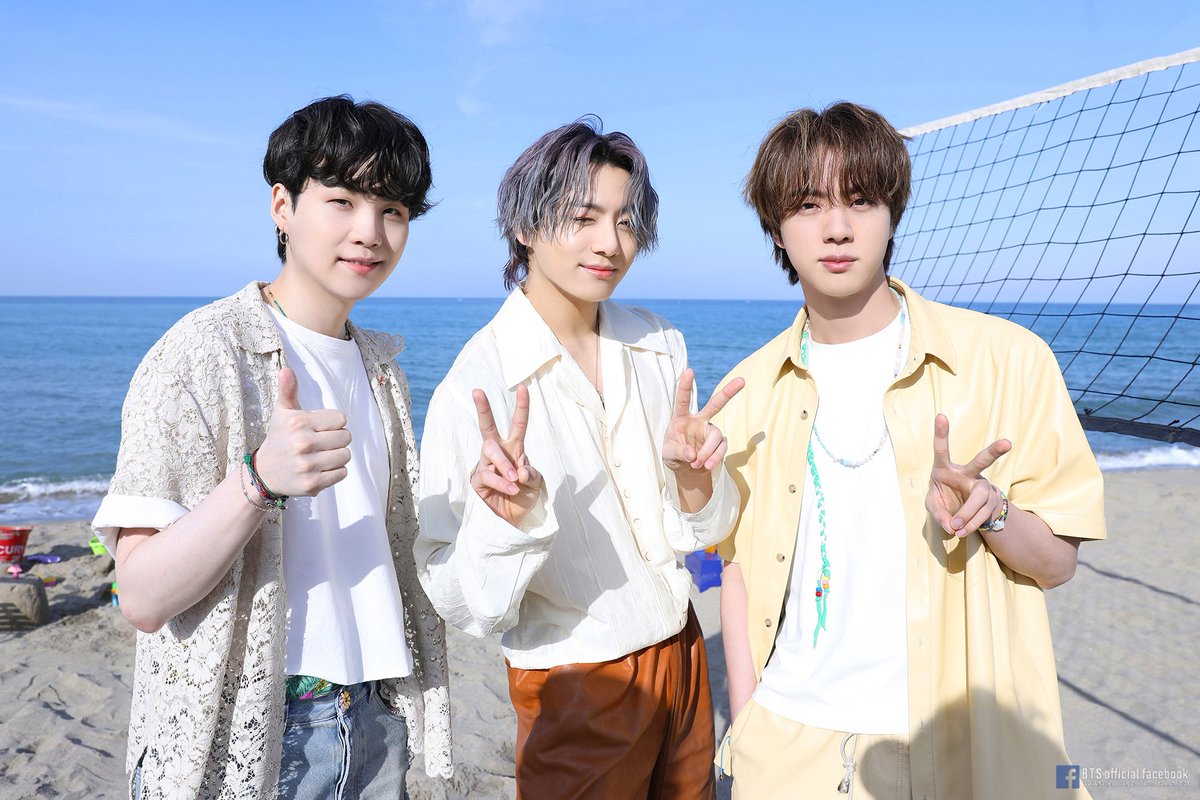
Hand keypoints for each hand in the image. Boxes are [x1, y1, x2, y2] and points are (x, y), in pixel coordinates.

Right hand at [254, 367, 351, 496]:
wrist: (264, 473)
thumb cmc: (280, 438)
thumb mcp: (282, 412)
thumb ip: (288, 390)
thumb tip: (286, 369)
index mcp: (299, 422)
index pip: (341, 419)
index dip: (333, 423)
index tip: (319, 428)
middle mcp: (303, 444)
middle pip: (346, 437)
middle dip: (336, 439)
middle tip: (320, 443)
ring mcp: (308, 466)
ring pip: (346, 456)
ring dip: (337, 456)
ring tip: (320, 455)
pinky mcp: (312, 484)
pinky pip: (342, 473)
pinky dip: (335, 472)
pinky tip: (319, 468)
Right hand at [471, 384, 542, 526]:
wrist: (517, 518)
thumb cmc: (526, 495)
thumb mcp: (536, 483)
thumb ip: (531, 474)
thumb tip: (519, 471)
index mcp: (515, 448)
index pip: (518, 424)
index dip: (521, 406)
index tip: (522, 387)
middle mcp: (498, 452)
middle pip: (487, 427)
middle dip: (483, 408)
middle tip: (477, 391)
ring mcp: (486, 465)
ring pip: (490, 451)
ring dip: (504, 465)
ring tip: (515, 480)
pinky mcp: (478, 480)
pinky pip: (487, 475)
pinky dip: (502, 483)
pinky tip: (511, 490)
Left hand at [662, 369, 744, 474]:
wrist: (686, 469)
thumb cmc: (673, 455)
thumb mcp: (668, 455)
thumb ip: (678, 452)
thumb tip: (692, 454)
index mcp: (682, 418)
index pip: (683, 400)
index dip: (685, 386)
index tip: (689, 371)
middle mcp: (699, 420)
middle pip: (715, 404)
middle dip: (728, 392)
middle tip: (741, 380)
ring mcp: (711, 431)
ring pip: (716, 435)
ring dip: (708, 451)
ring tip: (697, 463)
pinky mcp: (719, 443)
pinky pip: (721, 448)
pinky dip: (714, 457)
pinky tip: (706, 465)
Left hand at [925, 414, 1010, 537]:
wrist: (961, 514)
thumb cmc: (943, 501)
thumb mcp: (934, 507)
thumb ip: (938, 513)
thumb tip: (951, 524)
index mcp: (946, 469)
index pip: (942, 449)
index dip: (941, 433)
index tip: (940, 415)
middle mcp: (966, 474)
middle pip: (981, 462)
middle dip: (994, 452)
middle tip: (1007, 443)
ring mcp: (981, 486)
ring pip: (980, 497)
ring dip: (968, 513)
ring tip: (956, 528)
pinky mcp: (990, 501)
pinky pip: (983, 513)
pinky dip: (972, 524)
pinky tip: (962, 531)